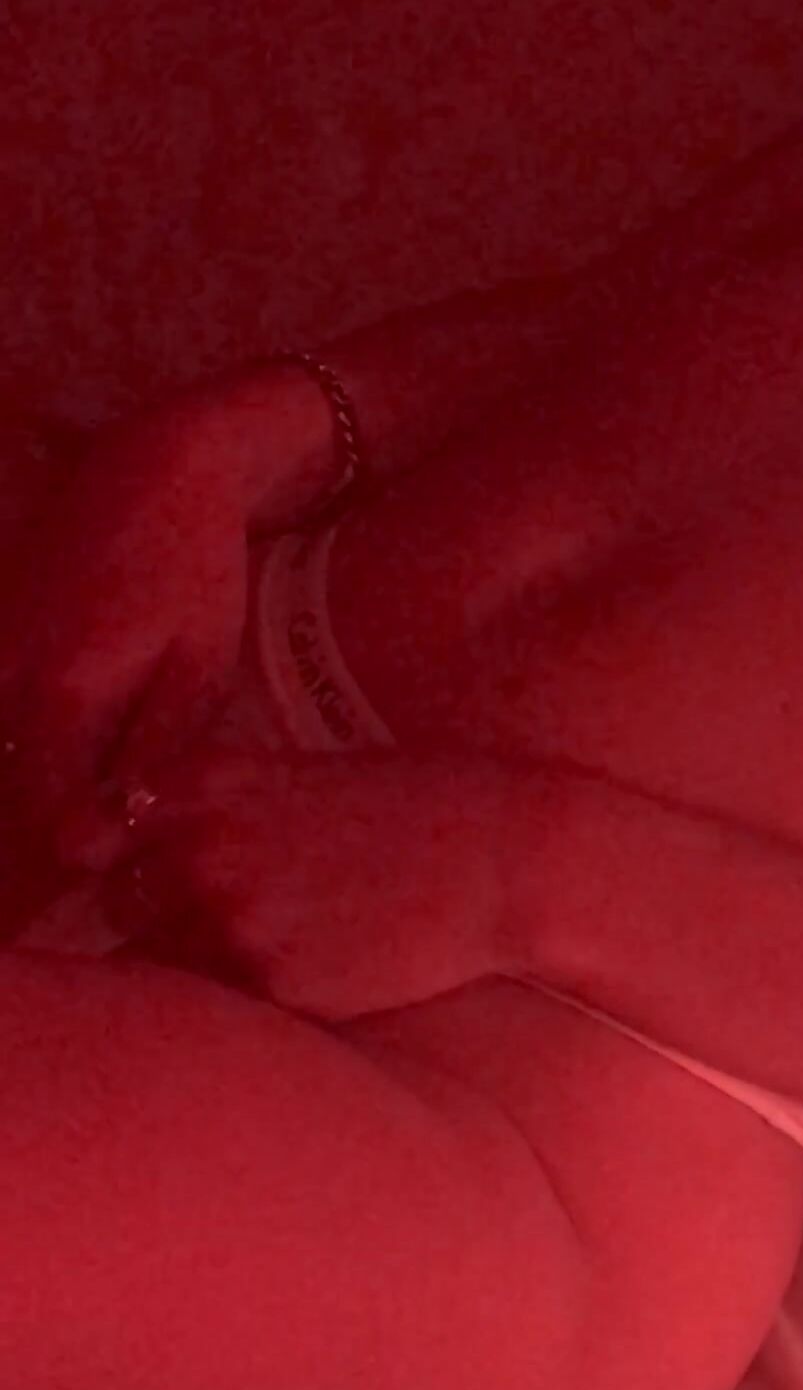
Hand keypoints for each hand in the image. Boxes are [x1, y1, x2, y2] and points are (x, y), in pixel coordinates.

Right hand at [0, 389, 258, 875]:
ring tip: (36, 877)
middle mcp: (4, 676)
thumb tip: (106, 840)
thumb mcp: (197, 672)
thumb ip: (148, 758)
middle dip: (19, 864)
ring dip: (9, 812)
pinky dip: (7, 763)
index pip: (43, 821)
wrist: (158, 466)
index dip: (53, 882)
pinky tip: (28, 791)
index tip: (66, 922)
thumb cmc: (196, 571)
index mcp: (63, 695)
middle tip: (39, 916)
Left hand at [71, 742, 512, 1021]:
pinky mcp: (276, 985)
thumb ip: (222, 809)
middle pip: (117, 908)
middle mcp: (201, 846)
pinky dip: (239, 1005)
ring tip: (262, 962)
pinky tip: (297, 984)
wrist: (503, 858)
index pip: (90, 834)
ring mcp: (232, 920)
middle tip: (214, 931)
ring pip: (156, 968)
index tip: (123, 878)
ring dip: (192, 970)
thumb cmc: (419, 810)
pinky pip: (218, 1009)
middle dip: (150, 923)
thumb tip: (159, 853)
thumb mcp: (303, 778)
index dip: (98, 863)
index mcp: (204, 783)